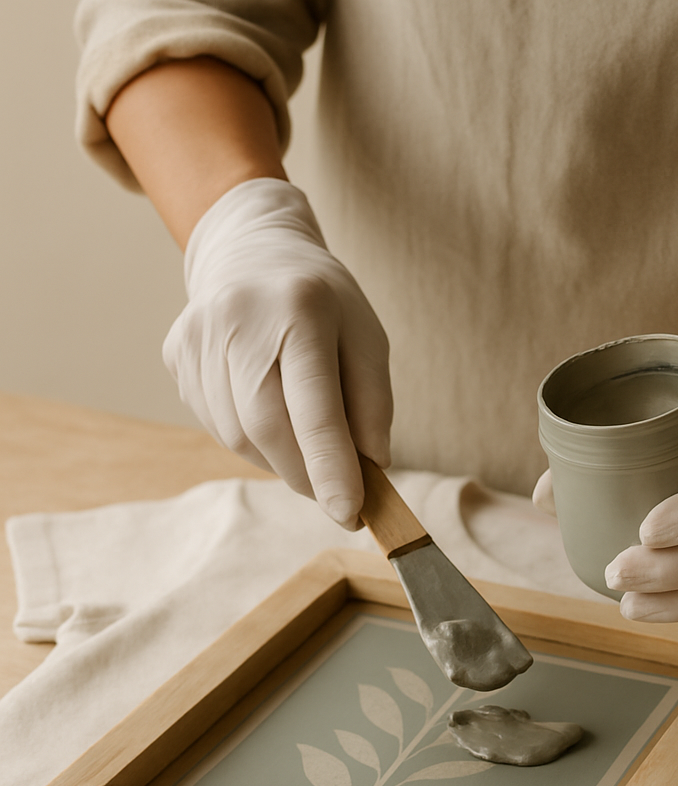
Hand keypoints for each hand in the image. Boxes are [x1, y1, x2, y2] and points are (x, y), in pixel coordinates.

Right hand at [162, 178, 391, 528]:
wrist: (253, 251)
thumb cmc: (324, 304)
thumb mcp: (367, 339)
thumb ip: (373, 404)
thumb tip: (369, 467)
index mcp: (299, 308)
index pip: (314, 404)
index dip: (330, 466)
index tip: (351, 514)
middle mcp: (238, 319)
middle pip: (266, 428)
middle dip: (306, 475)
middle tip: (337, 498)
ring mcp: (197, 337)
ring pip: (239, 436)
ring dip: (281, 459)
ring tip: (307, 443)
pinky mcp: (176, 356)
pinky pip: (217, 425)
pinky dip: (254, 441)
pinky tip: (270, 414)